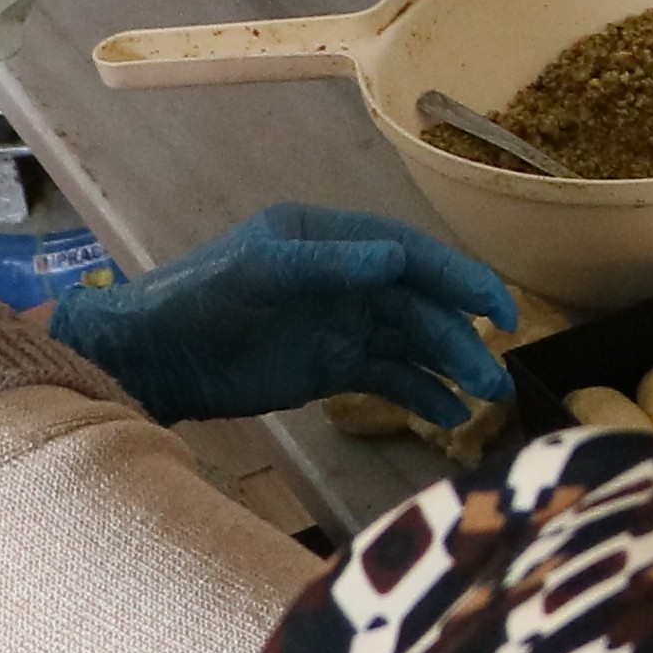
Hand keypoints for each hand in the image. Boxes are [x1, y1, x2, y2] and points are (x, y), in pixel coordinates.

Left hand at [49, 203, 516, 424]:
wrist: (153, 359)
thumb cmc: (199, 301)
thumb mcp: (260, 273)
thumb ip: (331, 264)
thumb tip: (398, 258)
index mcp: (329, 239)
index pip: (409, 254)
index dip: (458, 277)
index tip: (499, 307)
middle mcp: (343, 277)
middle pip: (418, 304)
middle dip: (461, 336)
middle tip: (496, 375)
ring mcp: (339, 324)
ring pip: (411, 343)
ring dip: (450, 367)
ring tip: (486, 399)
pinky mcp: (330, 367)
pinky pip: (387, 377)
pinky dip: (420, 393)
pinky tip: (447, 413)